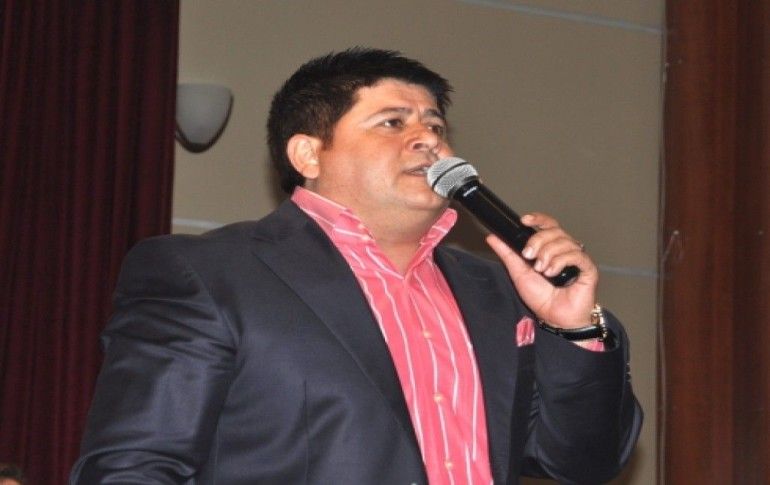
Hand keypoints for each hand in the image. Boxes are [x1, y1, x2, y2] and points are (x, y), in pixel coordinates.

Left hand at [485, 212, 597, 327]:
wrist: (555, 319)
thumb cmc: (542, 299)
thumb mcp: (518, 273)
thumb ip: (507, 254)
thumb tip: (492, 237)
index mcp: (551, 248)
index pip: (548, 225)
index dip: (538, 219)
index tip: (524, 220)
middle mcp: (565, 250)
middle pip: (555, 230)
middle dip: (538, 240)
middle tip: (528, 256)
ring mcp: (578, 259)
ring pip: (565, 241)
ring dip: (548, 254)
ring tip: (542, 270)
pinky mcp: (588, 269)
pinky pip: (577, 255)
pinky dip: (561, 261)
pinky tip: (552, 272)